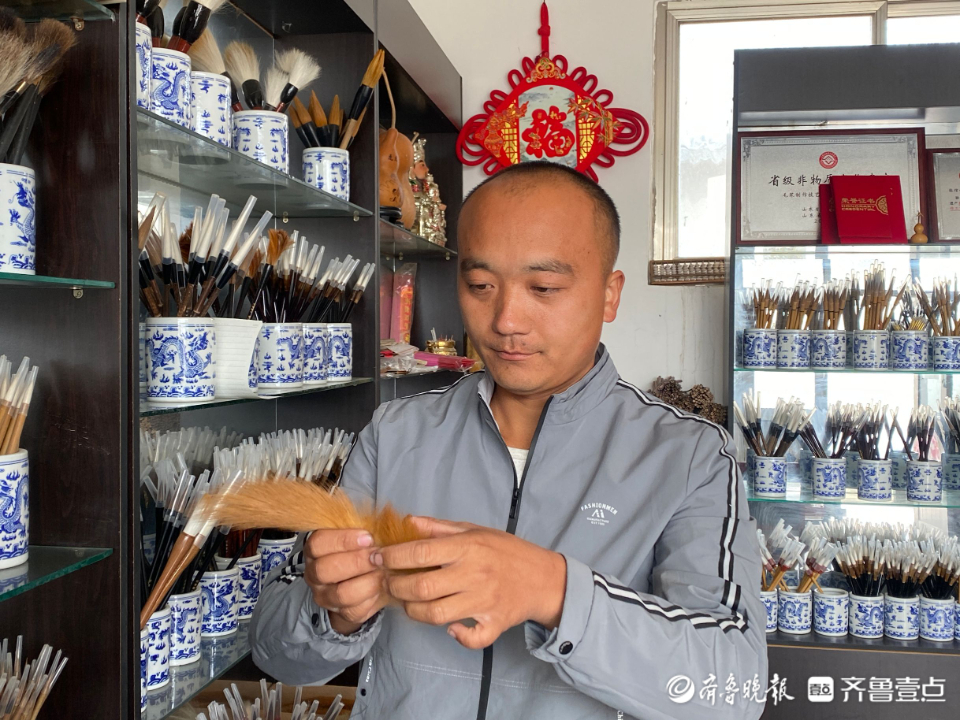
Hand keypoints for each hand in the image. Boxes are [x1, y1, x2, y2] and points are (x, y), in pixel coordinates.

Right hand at [303, 528, 388, 635]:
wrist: (362, 580)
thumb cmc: (362, 551)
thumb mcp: (362, 534)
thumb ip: (371, 525)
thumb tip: (404, 520)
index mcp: (315, 549)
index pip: (318, 543)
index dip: (343, 540)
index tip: (368, 537)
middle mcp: (314, 574)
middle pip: (325, 569)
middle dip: (356, 562)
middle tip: (378, 556)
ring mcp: (325, 596)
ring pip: (341, 593)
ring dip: (367, 581)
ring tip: (383, 572)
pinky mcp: (341, 614)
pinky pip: (355, 610)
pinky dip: (372, 598)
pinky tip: (383, 587)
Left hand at [375, 517, 566, 649]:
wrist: (543, 577)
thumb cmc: (505, 550)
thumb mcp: (474, 530)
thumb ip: (439, 528)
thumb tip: (408, 521)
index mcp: (468, 547)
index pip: (421, 552)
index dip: (393, 556)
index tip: (378, 558)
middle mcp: (474, 574)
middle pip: (422, 587)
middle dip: (396, 586)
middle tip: (389, 582)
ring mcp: (484, 601)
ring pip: (436, 615)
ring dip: (414, 611)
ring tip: (408, 601)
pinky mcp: (494, 623)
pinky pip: (469, 637)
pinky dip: (455, 635)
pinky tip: (447, 625)